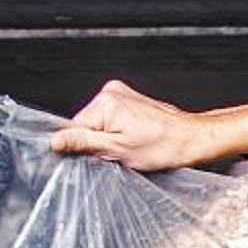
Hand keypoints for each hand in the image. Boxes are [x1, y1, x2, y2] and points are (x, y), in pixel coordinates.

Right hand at [50, 80, 213, 170]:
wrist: (191, 139)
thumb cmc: (163, 146)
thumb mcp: (117, 150)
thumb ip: (84, 143)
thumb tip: (56, 141)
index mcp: (105, 102)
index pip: (74, 127)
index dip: (83, 146)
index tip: (96, 155)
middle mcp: (111, 92)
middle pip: (87, 124)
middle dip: (98, 142)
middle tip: (119, 152)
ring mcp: (122, 93)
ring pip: (100, 123)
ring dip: (110, 138)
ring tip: (131, 145)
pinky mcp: (130, 100)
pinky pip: (112, 119)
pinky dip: (119, 132)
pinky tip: (135, 139)